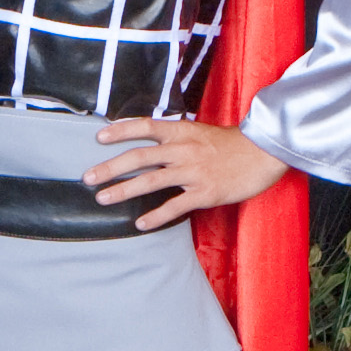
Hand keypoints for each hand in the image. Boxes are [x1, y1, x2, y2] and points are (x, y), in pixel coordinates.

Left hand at [82, 117, 288, 231]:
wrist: (262, 153)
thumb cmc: (230, 144)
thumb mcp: (200, 132)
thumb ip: (175, 137)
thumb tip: (148, 142)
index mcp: (181, 132)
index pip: (145, 126)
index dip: (120, 131)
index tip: (99, 137)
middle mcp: (183, 149)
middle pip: (139, 157)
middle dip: (110, 167)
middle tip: (88, 177)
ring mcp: (193, 172)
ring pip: (151, 181)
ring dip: (123, 190)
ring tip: (103, 198)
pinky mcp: (205, 192)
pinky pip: (175, 206)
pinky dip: (155, 216)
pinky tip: (140, 223)